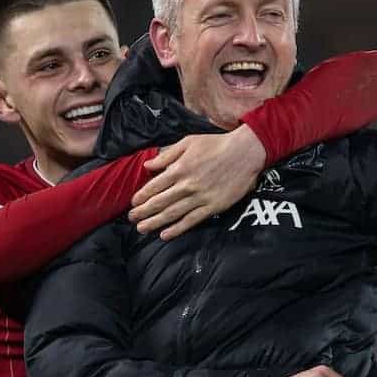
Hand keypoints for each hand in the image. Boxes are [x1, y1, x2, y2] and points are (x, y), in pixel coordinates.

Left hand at [129, 124, 266, 238]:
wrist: (245, 153)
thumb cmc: (216, 144)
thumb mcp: (188, 142)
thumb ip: (167, 154)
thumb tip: (148, 165)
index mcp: (179, 168)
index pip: (155, 186)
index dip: (142, 196)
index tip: (133, 203)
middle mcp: (187, 185)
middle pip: (160, 202)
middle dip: (143, 212)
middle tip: (132, 219)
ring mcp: (200, 198)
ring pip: (172, 213)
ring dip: (155, 222)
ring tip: (142, 228)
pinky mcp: (213, 206)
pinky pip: (191, 220)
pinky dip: (177, 229)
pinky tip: (165, 235)